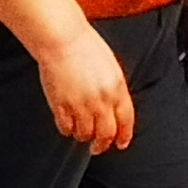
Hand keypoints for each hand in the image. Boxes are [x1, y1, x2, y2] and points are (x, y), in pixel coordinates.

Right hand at [33, 19, 136, 150]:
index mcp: (117, 88)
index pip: (126, 120)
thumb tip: (114, 108)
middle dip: (102, 144)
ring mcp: (81, 105)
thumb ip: (114, 89)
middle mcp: (101, 100)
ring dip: (83, 136)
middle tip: (97, 147)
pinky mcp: (62, 106)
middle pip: (106, 133)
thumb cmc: (85, 46)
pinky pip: (66, 128)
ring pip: (85, 134)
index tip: (121, 143)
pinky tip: (67, 125)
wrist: (62, 39)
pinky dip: (67, 130)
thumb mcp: (110, 67)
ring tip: (80, 132)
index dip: (124, 136)